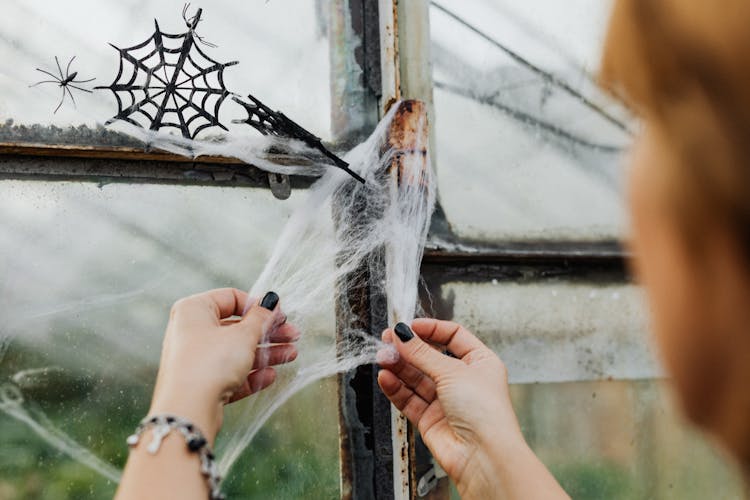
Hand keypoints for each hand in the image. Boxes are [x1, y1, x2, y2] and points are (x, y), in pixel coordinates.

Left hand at [150, 288, 299, 442]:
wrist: (188, 410)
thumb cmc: (210, 363)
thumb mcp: (243, 335)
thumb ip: (261, 318)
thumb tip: (270, 303)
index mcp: (194, 310)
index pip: (231, 298)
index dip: (258, 305)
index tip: (279, 314)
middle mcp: (191, 332)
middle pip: (237, 327)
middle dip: (268, 332)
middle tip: (292, 335)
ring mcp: (195, 359)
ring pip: (236, 352)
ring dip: (266, 353)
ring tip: (291, 355)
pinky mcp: (201, 384)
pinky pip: (230, 374)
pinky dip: (251, 374)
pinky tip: (271, 375)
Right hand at [377, 319, 567, 499]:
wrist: (484, 457)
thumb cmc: (485, 413)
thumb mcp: (453, 372)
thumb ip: (423, 353)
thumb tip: (403, 334)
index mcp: (479, 362)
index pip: (452, 336)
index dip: (430, 329)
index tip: (409, 326)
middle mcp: (463, 380)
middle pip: (430, 357)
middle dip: (409, 349)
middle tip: (387, 340)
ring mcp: (446, 400)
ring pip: (416, 378)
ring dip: (399, 367)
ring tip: (383, 358)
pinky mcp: (431, 419)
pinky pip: (409, 398)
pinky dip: (396, 388)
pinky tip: (385, 377)